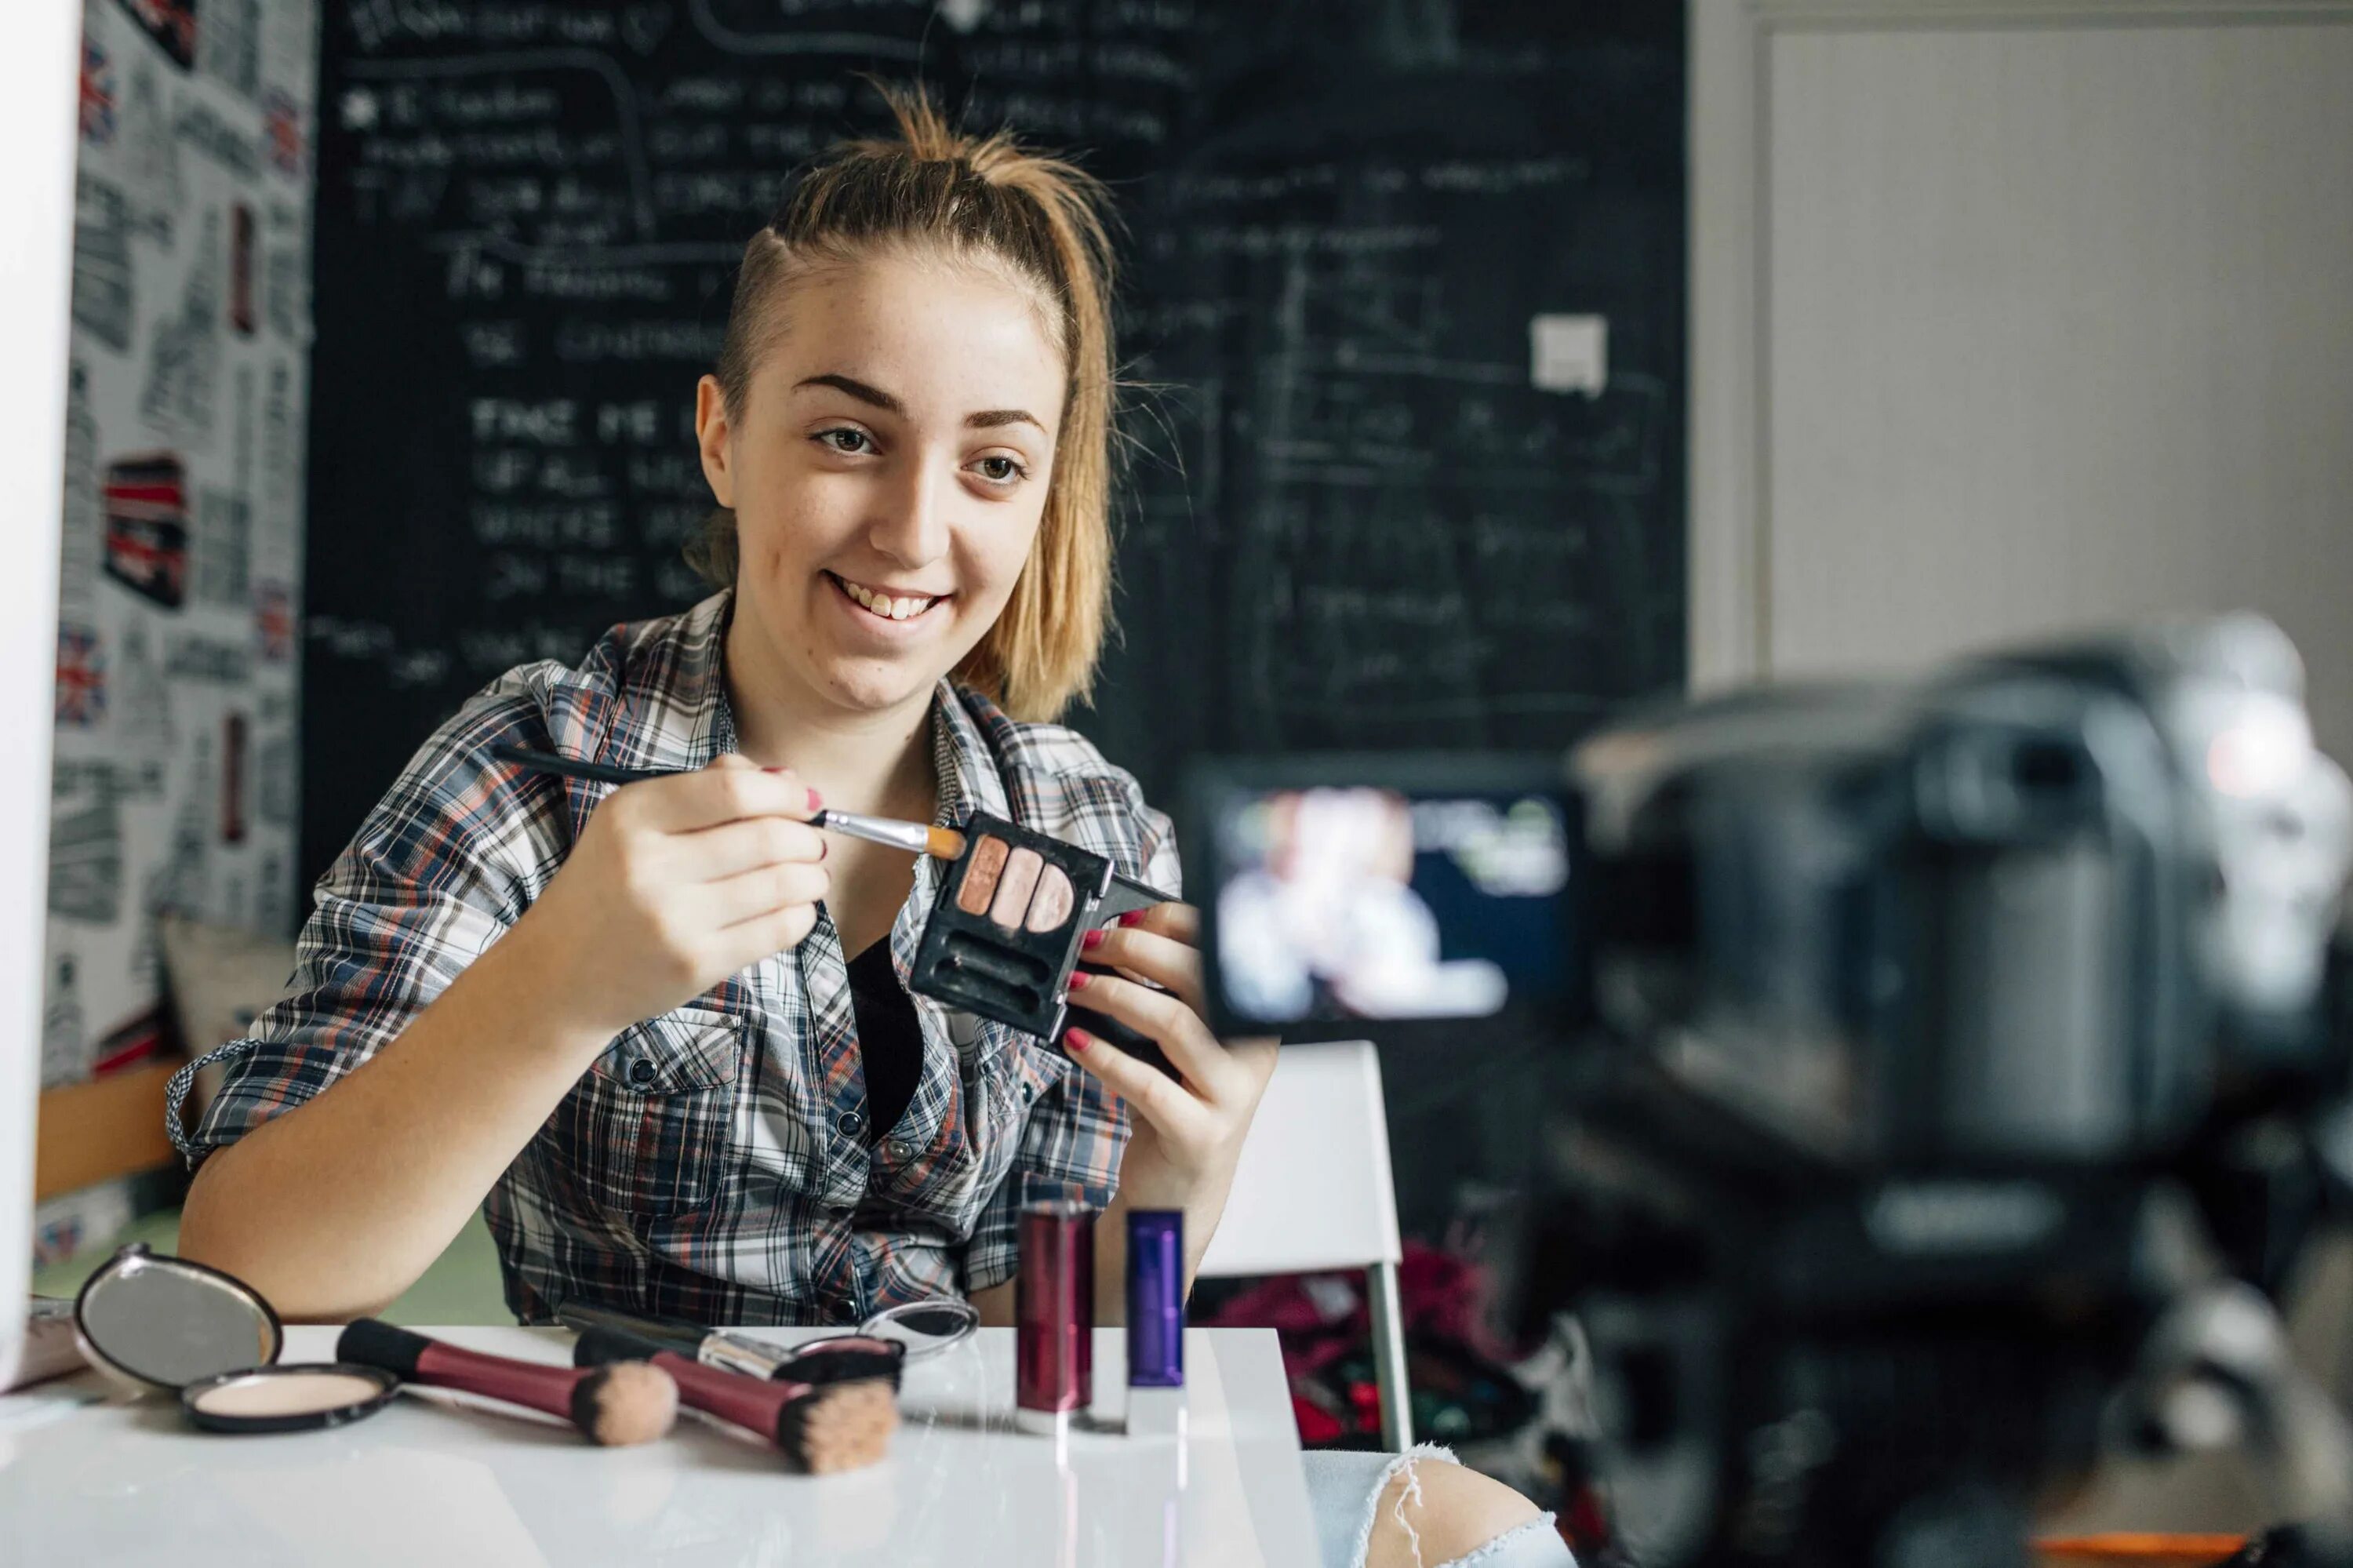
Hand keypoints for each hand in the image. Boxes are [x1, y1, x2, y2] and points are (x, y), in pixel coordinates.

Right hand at [517, 753, 828, 1039]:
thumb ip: (706, 788)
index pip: (733, 790)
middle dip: (806, 837)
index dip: (786, 792)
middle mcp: (649, 865)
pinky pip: (777, 929)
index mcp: (632, 816)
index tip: (805, 799)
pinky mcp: (695, 963)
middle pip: (767, 837)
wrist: (562, 972)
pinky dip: (801, 914)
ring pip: (781, 884)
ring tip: (809, 874)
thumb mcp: (635, 822)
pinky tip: (793, 907)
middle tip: (812, 841)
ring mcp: (672, 919)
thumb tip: (788, 779)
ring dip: (811, 876)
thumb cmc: (611, 885)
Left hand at [1063, 903, 1278, 1274]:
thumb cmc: (1172, 1105)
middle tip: (1089, 949)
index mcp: (1251, 1021)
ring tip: (1075, 989)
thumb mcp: (1175, 1047)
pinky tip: (1074, 1041)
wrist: (1178, 1192)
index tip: (1124, 920)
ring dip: (1115, 997)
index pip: (1219, 951)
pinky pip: (1146, 1083)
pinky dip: (1104, 1056)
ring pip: (1175, 1024)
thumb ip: (1161, 999)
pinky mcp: (1198, 1134)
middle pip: (1198, 978)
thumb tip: (1110, 943)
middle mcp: (1252, 1053)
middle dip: (1136, 952)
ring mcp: (1230, 1096)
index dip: (1171, 924)